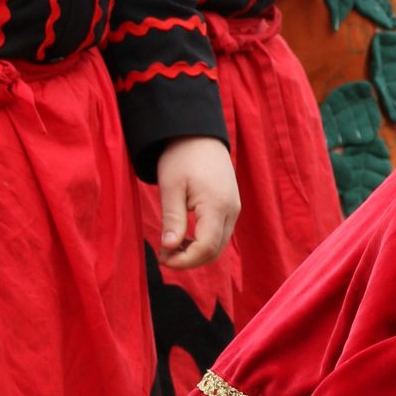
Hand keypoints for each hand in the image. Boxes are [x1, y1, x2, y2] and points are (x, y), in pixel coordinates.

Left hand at [156, 135, 240, 271]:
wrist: (199, 134)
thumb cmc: (182, 156)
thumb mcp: (171, 187)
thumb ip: (172, 219)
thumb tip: (170, 248)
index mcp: (216, 205)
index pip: (206, 247)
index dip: (184, 260)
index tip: (162, 258)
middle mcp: (231, 210)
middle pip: (215, 251)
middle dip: (189, 260)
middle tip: (163, 256)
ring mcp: (234, 209)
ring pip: (219, 245)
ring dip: (196, 252)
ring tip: (170, 246)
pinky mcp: (231, 207)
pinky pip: (220, 234)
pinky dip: (203, 242)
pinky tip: (184, 236)